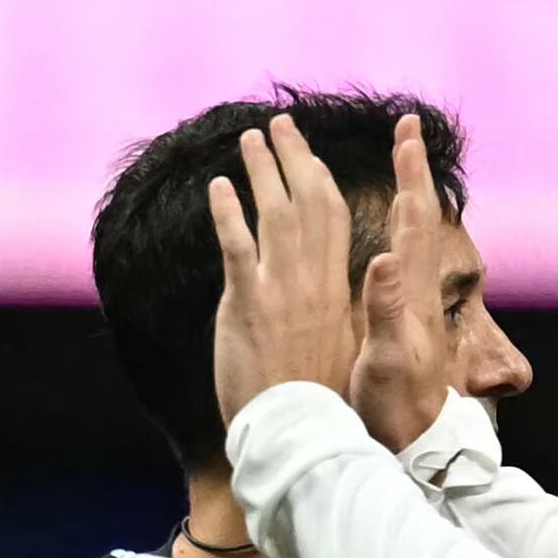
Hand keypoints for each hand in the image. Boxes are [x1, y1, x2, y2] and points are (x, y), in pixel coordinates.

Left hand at [204, 113, 385, 448]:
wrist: (300, 433)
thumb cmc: (317, 401)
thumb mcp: (337, 345)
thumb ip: (326, 309)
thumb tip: (318, 293)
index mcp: (336, 287)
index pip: (334, 219)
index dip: (322, 180)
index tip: (310, 155)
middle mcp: (313, 280)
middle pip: (310, 201)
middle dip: (294, 157)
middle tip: (279, 124)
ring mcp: (282, 290)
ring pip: (277, 213)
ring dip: (263, 170)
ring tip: (249, 138)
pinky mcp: (249, 306)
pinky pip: (239, 248)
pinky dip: (230, 213)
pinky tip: (220, 186)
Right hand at [340, 115, 461, 448]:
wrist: (413, 439)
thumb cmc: (398, 402)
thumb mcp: (387, 354)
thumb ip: (386, 306)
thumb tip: (385, 256)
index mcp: (410, 288)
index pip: (413, 217)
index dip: (410, 173)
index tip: (407, 132)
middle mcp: (414, 286)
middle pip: (416, 215)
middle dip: (411, 170)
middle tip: (406, 130)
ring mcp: (409, 301)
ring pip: (409, 235)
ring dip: (403, 195)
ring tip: (396, 166)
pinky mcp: (400, 318)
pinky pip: (397, 262)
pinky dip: (390, 235)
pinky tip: (380, 232)